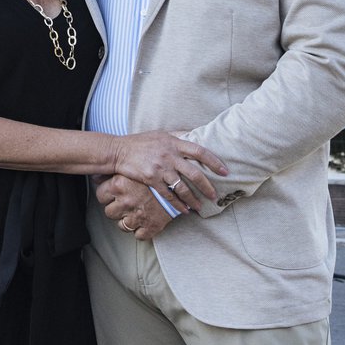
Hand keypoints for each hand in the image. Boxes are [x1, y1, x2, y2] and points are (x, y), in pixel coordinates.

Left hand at [96, 175, 172, 240]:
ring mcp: (137, 216)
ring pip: (122, 226)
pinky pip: (138, 235)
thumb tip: (94, 176)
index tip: (115, 194)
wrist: (179, 182)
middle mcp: (125, 201)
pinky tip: (145, 221)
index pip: (100, 195)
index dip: (107, 195)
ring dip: (128, 221)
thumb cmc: (153, 173)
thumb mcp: (132, 168)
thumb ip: (111, 173)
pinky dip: (141, 231)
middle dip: (117, 209)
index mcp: (119, 184)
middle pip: (109, 212)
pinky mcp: (150, 227)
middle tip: (128, 203)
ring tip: (137, 211)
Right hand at [108, 130, 227, 211]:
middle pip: (195, 173)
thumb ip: (178, 136)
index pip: (200, 151)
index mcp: (174, 143)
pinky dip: (178, 204)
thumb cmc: (141, 142)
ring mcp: (160, 168)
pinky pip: (168, 195)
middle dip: (207, 187)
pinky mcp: (151, 179)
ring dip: (193, 199)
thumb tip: (195, 134)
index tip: (225, 171)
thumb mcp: (160, 134)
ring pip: (182, 187)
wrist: (119, 151)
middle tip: (215, 196)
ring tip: (200, 207)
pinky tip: (184, 210)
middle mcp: (169, 156)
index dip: (214, 162)